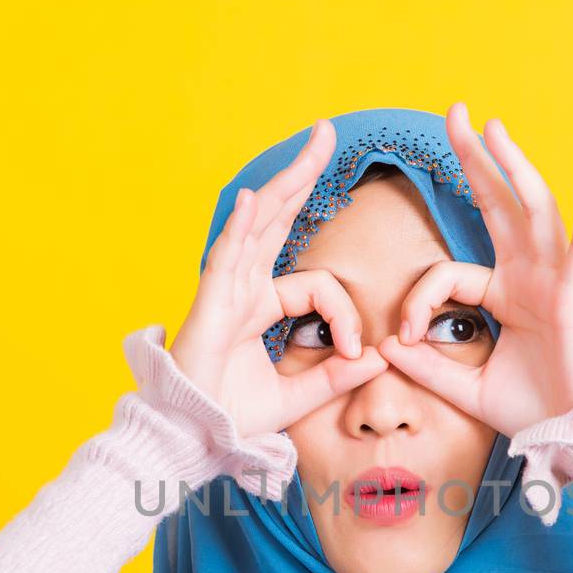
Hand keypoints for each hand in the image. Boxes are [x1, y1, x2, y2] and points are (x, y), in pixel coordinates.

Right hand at [171, 118, 387, 438]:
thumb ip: (336, 376)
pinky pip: (227, 258)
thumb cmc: (232, 416)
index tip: (357, 351)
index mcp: (261, 305)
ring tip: (312, 146)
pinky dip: (240, 228)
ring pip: (259, 225)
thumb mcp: (298, 395)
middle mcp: (243, 288)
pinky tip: (255, 200)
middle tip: (326, 134)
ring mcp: (225, 291)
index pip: (318, 286)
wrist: (192, 438)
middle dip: (304, 177)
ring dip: (286, 184)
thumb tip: (379, 357)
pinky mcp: (209, 304)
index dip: (345, 314)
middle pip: (279, 220)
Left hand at [377, 102, 572, 436]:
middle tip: (455, 115)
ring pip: (533, 212)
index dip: (419, 301)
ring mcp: (556, 280)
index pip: (448, 274)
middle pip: (499, 206)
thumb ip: (427, 366)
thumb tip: (385, 347)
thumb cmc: (535, 410)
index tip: (405, 337)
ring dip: (515, 167)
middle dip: (476, 160)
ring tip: (494, 127)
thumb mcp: (466, 389)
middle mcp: (530, 277)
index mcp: (506, 295)